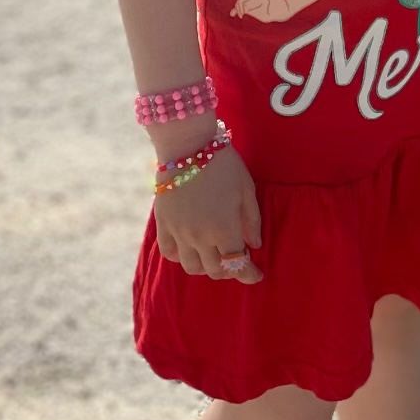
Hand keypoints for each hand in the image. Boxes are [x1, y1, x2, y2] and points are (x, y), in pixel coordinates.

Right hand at [150, 148, 264, 282]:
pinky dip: (180, 257)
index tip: (256, 275)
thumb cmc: (222, 163)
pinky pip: (169, 253)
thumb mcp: (246, 189)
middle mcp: (200, 237)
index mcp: (224, 229)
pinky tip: (189, 248)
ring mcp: (179, 232)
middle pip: (215, 270)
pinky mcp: (163, 224)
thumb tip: (254, 245)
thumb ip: (251, 220)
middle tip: (236, 260)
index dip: (248, 275)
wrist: (186, 144)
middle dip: (229, 270)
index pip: (237, 265)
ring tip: (213, 255)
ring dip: (206, 267)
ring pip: (191, 267)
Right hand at [227, 0, 294, 20]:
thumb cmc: (280, 4)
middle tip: (241, 12)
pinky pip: (243, 10)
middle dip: (239, 4)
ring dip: (236, 8)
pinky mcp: (252, 11)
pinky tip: (233, 15)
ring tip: (233, 14)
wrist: (283, 12)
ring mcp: (252, 4)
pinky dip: (237, 11)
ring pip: (240, 4)